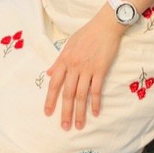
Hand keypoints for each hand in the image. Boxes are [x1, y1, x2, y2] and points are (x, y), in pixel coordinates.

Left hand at [44, 8, 124, 129]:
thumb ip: (58, 61)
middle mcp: (74, 66)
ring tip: (79, 125)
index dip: (50, 99)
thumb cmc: (87, 33)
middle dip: (65, 112)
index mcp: (64, 60)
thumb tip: (48, 73)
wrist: (105, 25)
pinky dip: (95, 102)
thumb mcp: (68, 44)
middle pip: (67, 93)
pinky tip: (94, 113)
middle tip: (64, 126)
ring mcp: (87, 68)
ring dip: (80, 112)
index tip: (48, 113)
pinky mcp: (101, 69)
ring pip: (81, 95)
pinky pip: (96, 89)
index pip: (54, 84)